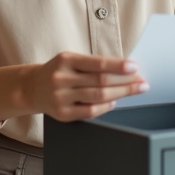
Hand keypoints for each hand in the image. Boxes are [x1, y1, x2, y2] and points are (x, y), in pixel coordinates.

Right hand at [23, 52, 147, 121]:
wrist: (32, 87)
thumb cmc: (59, 71)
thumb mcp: (71, 60)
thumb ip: (93, 64)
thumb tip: (125, 69)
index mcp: (65, 60)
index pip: (98, 63)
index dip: (118, 66)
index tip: (135, 68)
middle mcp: (61, 78)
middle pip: (101, 81)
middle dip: (125, 82)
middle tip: (142, 82)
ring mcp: (60, 97)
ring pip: (98, 97)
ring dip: (120, 94)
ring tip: (135, 91)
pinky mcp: (62, 114)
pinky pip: (90, 112)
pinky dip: (105, 106)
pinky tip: (115, 101)